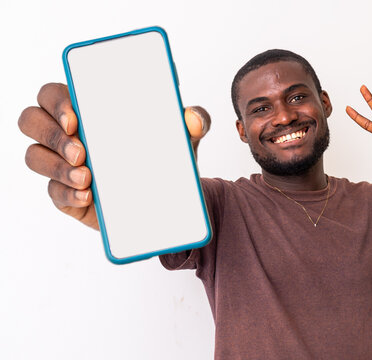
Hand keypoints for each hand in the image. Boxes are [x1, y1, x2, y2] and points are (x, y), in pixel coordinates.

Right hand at [19, 83, 210, 229]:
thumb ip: (193, 122)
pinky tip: (88, 195)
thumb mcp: (183, 139)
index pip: (54, 94)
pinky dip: (67, 193)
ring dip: (56, 166)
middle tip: (81, 150)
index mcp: (89, 111)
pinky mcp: (67, 194)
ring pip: (35, 157)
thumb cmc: (164, 157)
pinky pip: (52, 192)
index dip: (56, 102)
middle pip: (32, 121)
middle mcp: (68, 134)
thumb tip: (194, 117)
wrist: (168, 198)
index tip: (76, 117)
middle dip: (50, 133)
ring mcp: (63, 164)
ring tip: (87, 177)